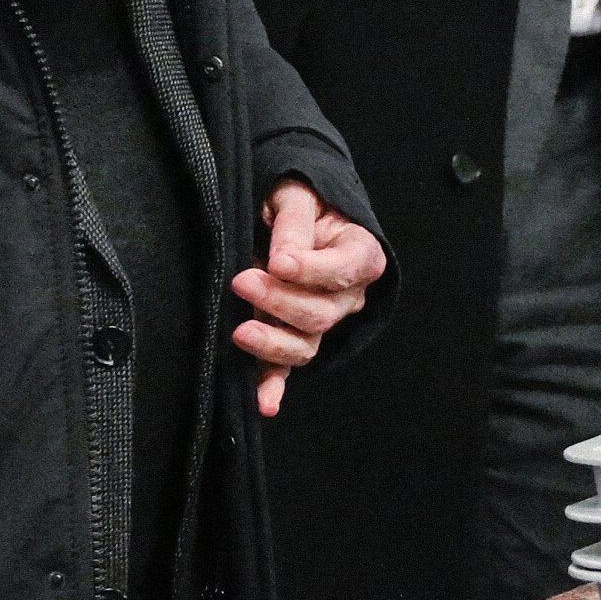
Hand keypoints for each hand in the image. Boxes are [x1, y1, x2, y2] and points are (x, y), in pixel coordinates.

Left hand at [234, 180, 386, 417]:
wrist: (289, 217)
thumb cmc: (297, 204)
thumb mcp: (297, 196)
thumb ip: (294, 224)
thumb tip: (283, 258)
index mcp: (359, 254)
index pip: (346, 269)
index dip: (313, 270)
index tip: (278, 260)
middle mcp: (347, 296)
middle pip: (323, 313)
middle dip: (281, 301)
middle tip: (243, 281)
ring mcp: (321, 321)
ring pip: (306, 344)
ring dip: (274, 342)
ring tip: (240, 331)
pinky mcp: (292, 337)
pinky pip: (286, 366)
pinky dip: (274, 385)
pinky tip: (265, 403)